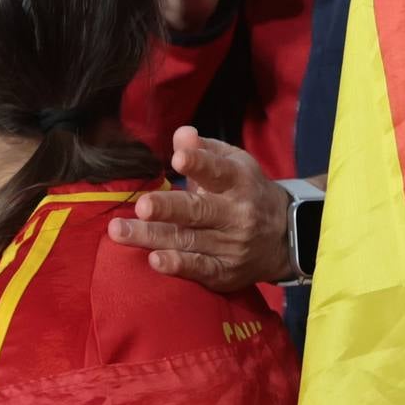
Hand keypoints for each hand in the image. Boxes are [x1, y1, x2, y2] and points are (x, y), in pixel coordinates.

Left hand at [106, 128, 291, 291]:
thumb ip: (205, 151)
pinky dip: (179, 265)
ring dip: (153, 236)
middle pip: (199, 210)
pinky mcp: (225, 271)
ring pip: (189, 239)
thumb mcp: (235, 166)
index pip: (218, 172)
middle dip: (169, 208)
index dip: (199, 164)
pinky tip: (155, 260)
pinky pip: (200, 268)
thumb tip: (181, 133)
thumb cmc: (247, 193)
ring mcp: (232, 245)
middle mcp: (237, 214)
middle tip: (142, 205)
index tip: (177, 158)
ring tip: (119, 231)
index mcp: (240, 182)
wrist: (285, 237)